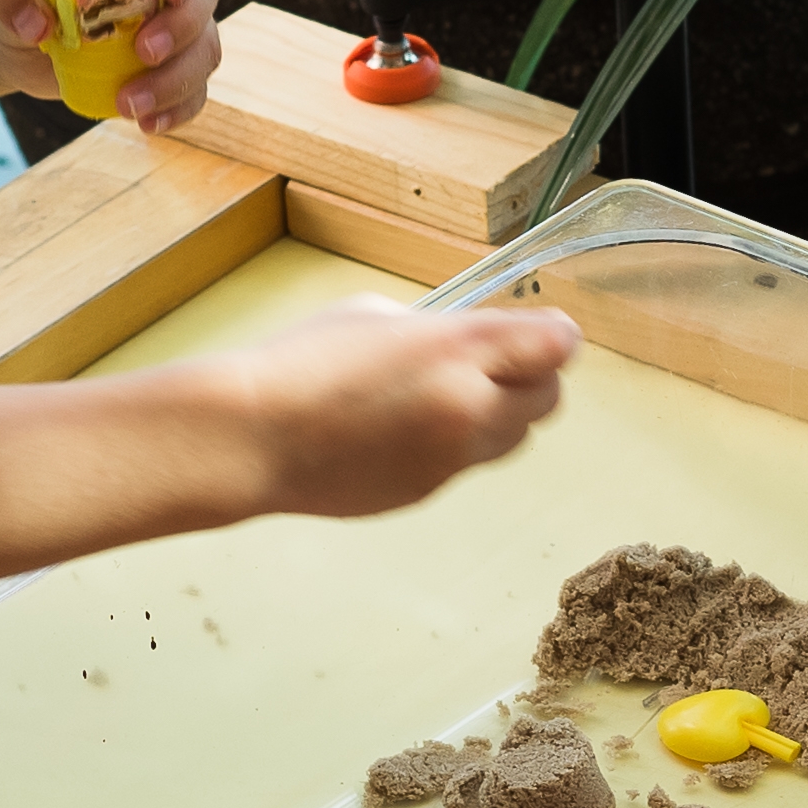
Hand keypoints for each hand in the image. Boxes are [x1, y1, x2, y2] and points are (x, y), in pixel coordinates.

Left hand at [0, 0, 228, 135]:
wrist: (9, 35)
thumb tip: (36, 26)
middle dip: (183, 26)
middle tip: (144, 51)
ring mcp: (171, 22)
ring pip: (204, 45)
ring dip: (177, 78)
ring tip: (129, 103)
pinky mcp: (166, 65)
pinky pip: (193, 88)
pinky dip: (178, 108)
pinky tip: (148, 123)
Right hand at [190, 300, 575, 521]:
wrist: (252, 437)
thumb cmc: (300, 364)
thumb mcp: (375, 315)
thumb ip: (440, 329)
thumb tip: (469, 343)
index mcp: (459, 351)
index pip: (556, 346)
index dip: (551, 337)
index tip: (538, 331)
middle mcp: (470, 410)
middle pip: (548, 400)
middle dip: (530, 378)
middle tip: (493, 363)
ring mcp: (451, 461)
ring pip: (513, 439)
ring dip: (499, 416)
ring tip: (444, 396)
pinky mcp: (427, 492)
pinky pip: (467, 465)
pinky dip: (455, 445)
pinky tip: (404, 429)